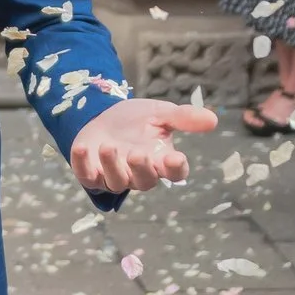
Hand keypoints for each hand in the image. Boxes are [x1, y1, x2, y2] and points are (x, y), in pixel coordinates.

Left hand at [68, 98, 216, 193]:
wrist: (103, 116)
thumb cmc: (136, 120)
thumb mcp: (160, 113)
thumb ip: (183, 117)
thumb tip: (213, 119)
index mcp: (161, 160)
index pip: (175, 172)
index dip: (176, 169)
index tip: (177, 158)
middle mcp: (139, 173)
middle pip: (145, 182)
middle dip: (141, 169)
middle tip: (138, 153)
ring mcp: (113, 176)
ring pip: (116, 182)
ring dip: (112, 166)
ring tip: (108, 146)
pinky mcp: (90, 174)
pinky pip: (87, 177)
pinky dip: (83, 165)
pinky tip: (82, 148)